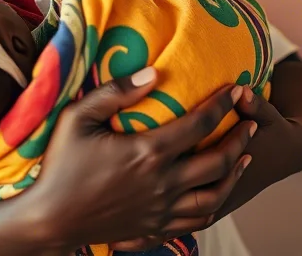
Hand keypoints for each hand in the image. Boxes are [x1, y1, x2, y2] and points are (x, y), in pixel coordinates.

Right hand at [23, 67, 255, 250]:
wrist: (50, 220)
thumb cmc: (60, 165)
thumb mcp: (78, 118)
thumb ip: (116, 92)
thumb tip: (154, 73)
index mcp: (147, 152)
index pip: (199, 124)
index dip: (222, 104)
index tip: (236, 88)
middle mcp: (162, 183)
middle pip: (218, 160)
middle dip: (241, 138)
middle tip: (251, 121)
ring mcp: (161, 210)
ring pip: (216, 195)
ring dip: (235, 173)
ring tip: (246, 156)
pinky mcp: (155, 228)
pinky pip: (198, 220)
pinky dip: (216, 204)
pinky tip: (219, 192)